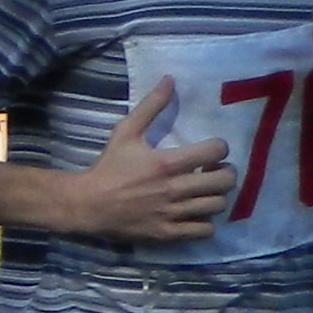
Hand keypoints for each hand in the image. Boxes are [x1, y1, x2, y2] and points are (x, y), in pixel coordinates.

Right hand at [68, 76, 235, 245]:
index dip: (219, 148)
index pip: (216, 151)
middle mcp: (175, 189)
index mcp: (168, 162)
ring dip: (216, 197)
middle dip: (225, 173)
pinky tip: (195, 213)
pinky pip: (204, 230)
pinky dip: (205, 222)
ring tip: (205, 192)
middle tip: (213, 172)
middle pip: (225, 181)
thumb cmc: (109, 167)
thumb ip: (151, 106)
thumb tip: (170, 80)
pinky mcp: (168, 233)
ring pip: (218, 206)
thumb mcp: (126, 131)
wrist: (88, 205)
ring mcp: (173, 213)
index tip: (210, 151)